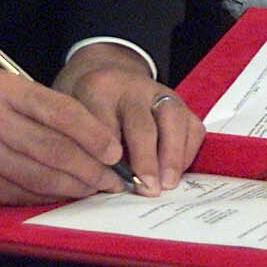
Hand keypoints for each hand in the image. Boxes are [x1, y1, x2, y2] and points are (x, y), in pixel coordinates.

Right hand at [0, 67, 126, 208]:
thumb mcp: (1, 92)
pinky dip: (48, 197)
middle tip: (113, 178)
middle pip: (52, 148)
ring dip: (74, 187)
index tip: (113, 149)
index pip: (58, 111)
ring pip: (39, 177)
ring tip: (97, 189)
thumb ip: (41, 107)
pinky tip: (65, 197)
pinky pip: (20, 195)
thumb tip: (94, 138)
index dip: (92, 133)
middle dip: (90, 167)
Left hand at [53, 43, 203, 194]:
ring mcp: (160, 94)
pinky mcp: (180, 105)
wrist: (108, 79)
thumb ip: (83, 146)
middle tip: (146, 188)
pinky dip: (187, 152)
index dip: (107, 148)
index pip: (102, 120)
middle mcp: (133, 88)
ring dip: (172, 155)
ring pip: (173, 119)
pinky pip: (192, 127)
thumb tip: (100, 184)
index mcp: (99, 90)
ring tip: (167, 184)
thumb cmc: (88, 109)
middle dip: (145, 157)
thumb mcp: (74, 119)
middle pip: (141, 121)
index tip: (111, 173)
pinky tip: (176, 173)